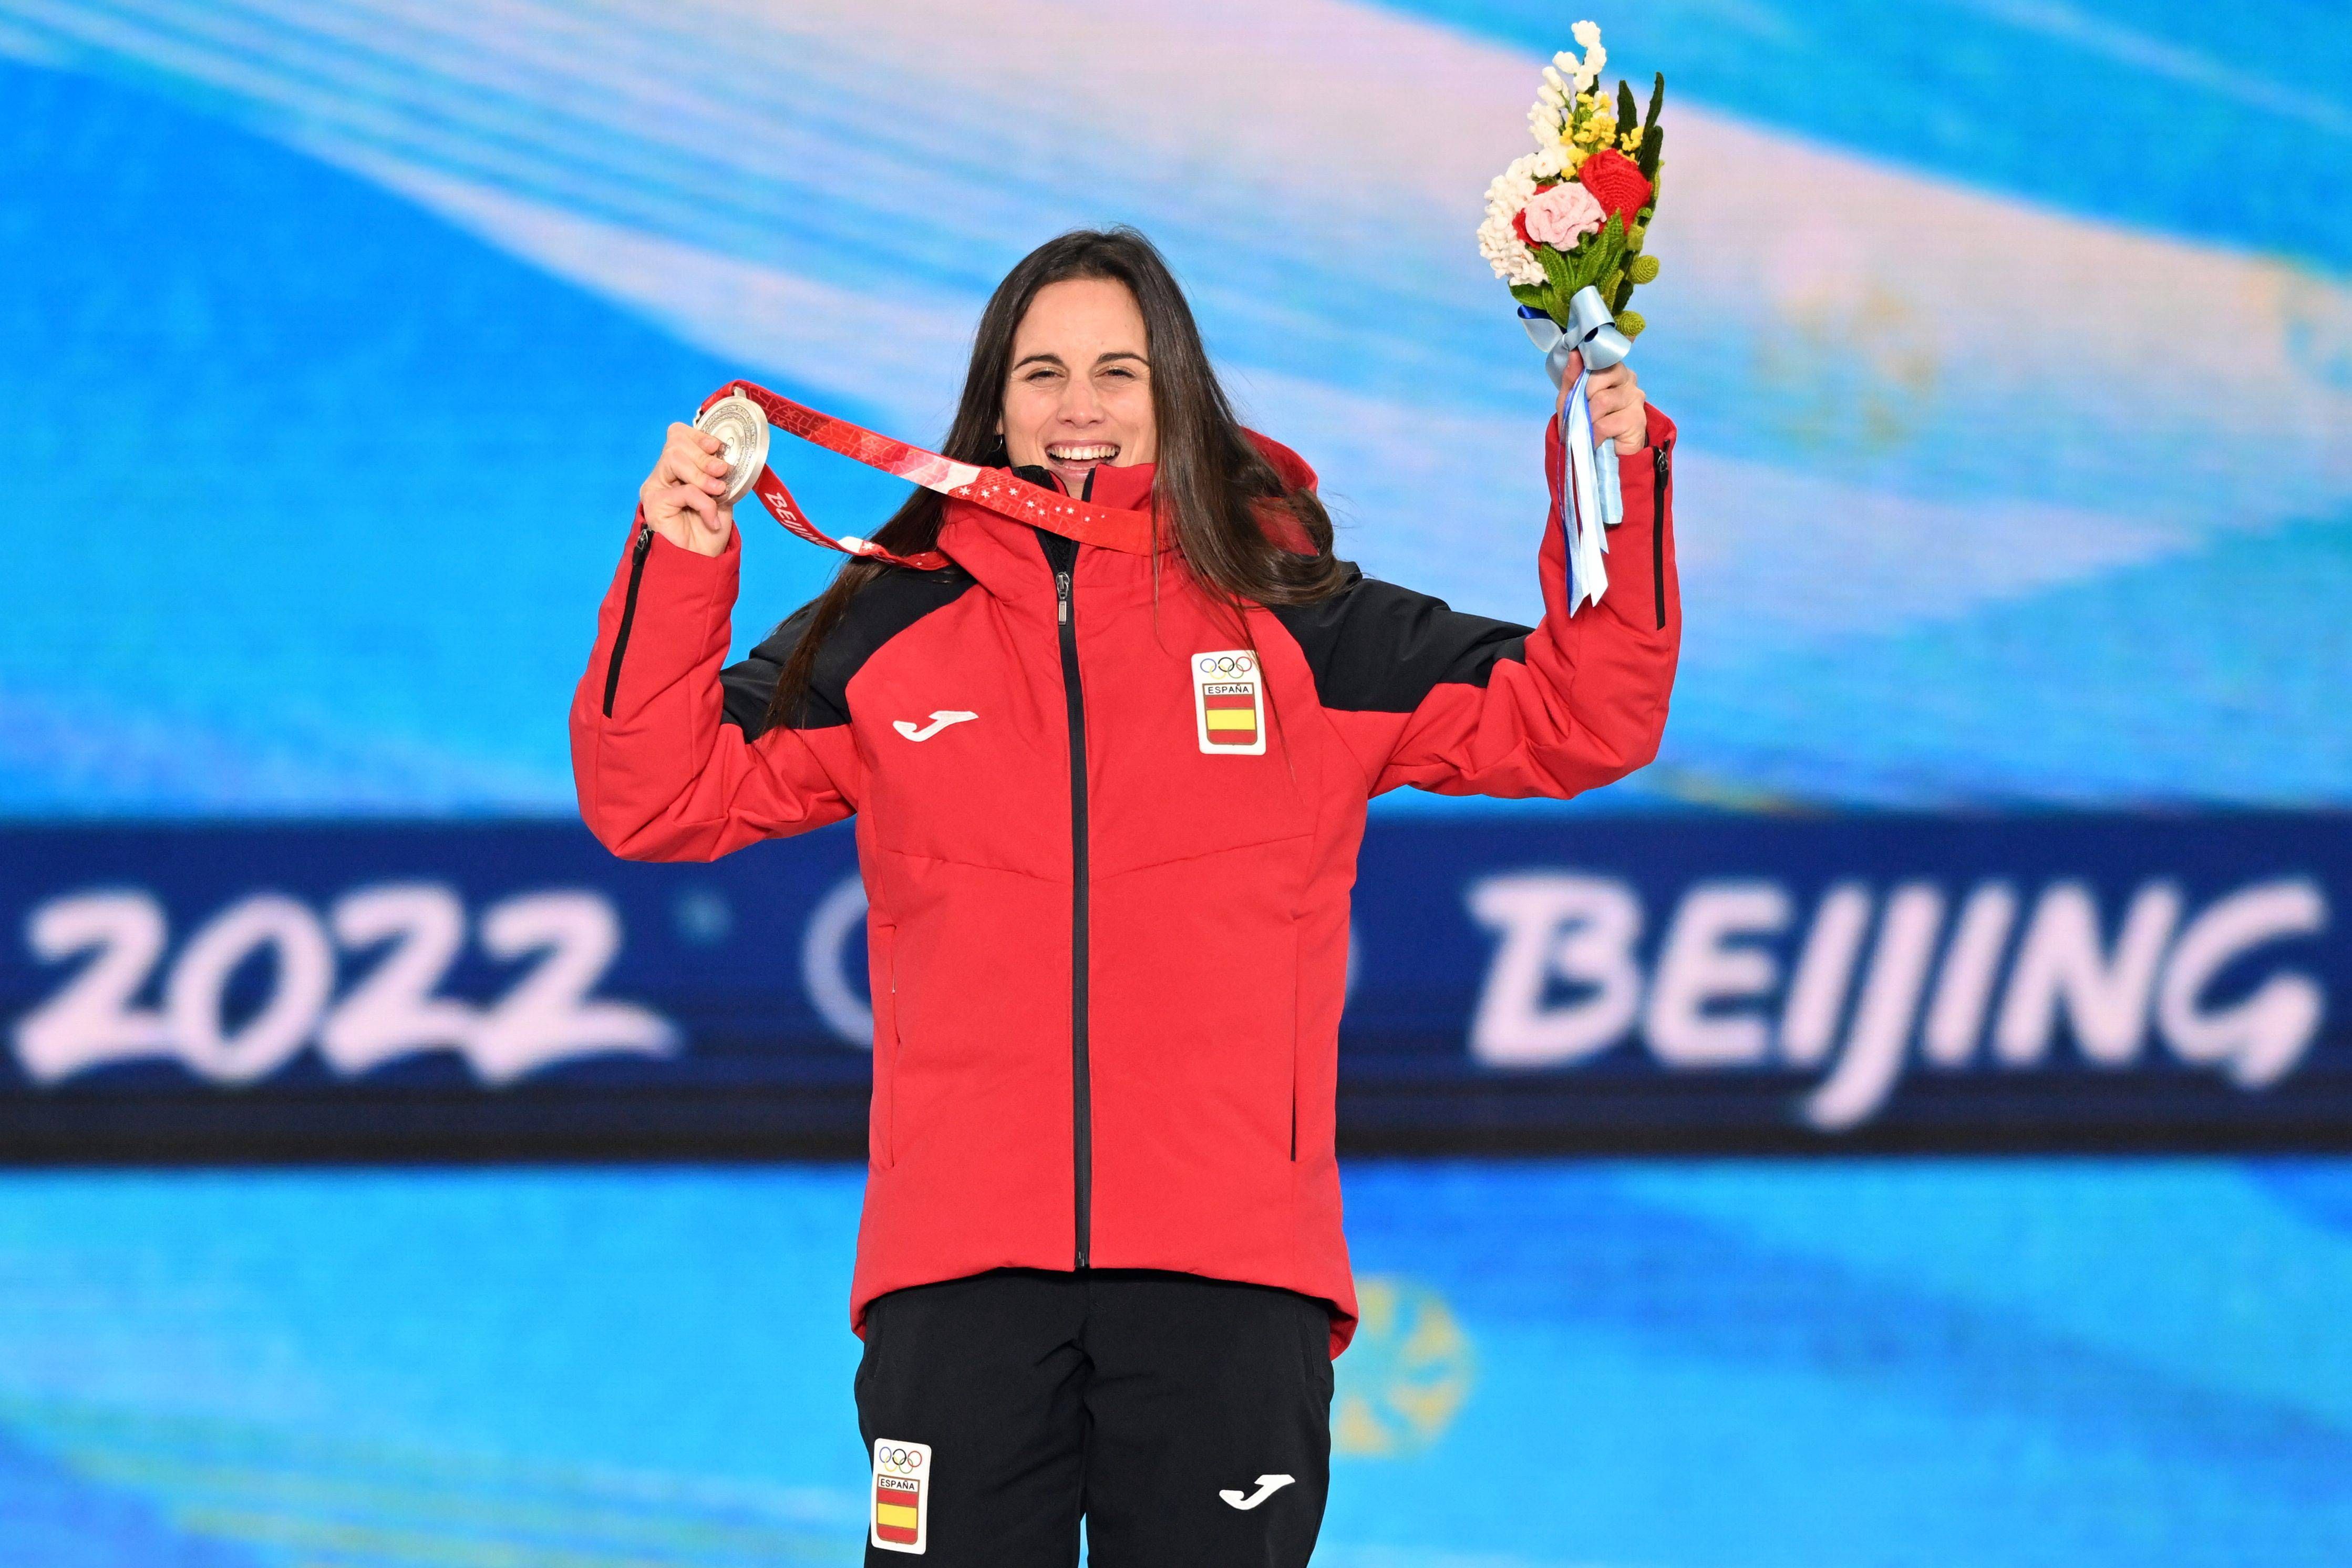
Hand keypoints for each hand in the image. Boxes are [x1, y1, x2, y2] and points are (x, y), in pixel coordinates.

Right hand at [638, 421, 736, 556]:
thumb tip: (727, 458)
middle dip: (703, 455)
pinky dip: (704, 503)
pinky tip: (712, 519)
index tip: (718, 447)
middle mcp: (663, 476)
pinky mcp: (654, 504)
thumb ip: (720, 476)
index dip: (698, 436)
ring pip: (675, 459)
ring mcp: (655, 488)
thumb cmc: (708, 533)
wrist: (699, 564)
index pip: (678, 436)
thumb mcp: (722, 498)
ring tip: (718, 491)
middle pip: (676, 444)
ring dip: (702, 474)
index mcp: (677, 470)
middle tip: (722, 471)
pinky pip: (684, 491)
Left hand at [1556, 349, 1648, 455]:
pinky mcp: (1637, 419)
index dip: (1584, 374)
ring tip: (1590, 429)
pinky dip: (1594, 435)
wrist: (1599, 456)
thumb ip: (1572, 378)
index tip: (1579, 389)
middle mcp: (1628, 379)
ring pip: (1602, 401)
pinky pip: (1605, 423)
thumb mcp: (1570, 400)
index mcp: (1613, 370)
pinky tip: (1598, 440)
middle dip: (1584, 398)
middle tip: (1584, 414)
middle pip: (1599, 378)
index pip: (1599, 360)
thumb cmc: (1587, 424)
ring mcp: (1636, 398)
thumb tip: (1574, 354)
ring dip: (1588, 419)